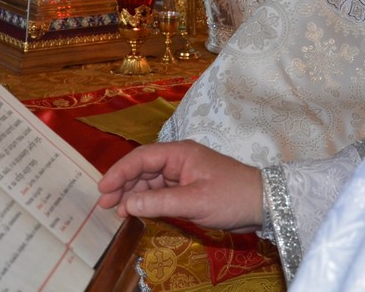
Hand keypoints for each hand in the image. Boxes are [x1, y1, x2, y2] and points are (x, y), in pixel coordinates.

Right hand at [97, 140, 262, 232]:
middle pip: (143, 168)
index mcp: (181, 153)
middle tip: (104, 205)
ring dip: (133, 195)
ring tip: (117, 212)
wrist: (262, 204)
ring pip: (150, 181)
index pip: (142, 157)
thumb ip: (160, 202)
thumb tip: (127, 204)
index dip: (120, 172)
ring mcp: (184, 174)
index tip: (103, 189)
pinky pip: (161, 192)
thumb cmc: (231, 196)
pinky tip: (136, 212)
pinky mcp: (188, 189)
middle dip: (123, 184)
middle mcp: (179, 160)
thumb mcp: (195, 202)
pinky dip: (147, 201)